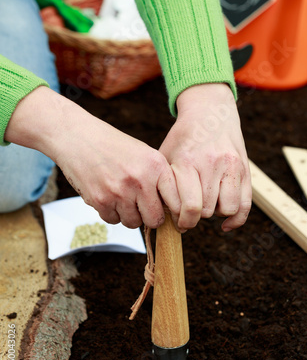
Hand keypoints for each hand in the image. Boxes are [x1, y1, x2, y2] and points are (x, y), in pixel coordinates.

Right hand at [5, 87, 180, 227]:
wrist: (77, 136)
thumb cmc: (112, 145)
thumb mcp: (144, 154)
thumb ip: (159, 178)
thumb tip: (172, 208)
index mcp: (156, 165)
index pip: (177, 202)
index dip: (176, 214)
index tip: (174, 219)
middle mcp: (140, 179)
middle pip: (155, 219)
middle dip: (150, 217)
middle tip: (142, 207)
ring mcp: (120, 192)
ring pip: (134, 223)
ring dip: (129, 215)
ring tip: (121, 196)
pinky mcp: (100, 201)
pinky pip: (113, 220)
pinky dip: (111, 212)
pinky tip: (107, 195)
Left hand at [159, 83, 251, 231]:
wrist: (210, 112)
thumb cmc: (184, 138)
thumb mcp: (167, 155)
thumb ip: (163, 184)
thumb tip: (159, 216)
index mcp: (188, 161)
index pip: (190, 206)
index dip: (182, 221)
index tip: (178, 222)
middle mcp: (212, 164)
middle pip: (206, 210)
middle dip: (196, 217)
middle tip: (188, 213)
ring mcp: (232, 166)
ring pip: (228, 209)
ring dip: (215, 213)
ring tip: (206, 205)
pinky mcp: (246, 170)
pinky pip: (245, 205)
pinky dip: (235, 219)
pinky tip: (224, 224)